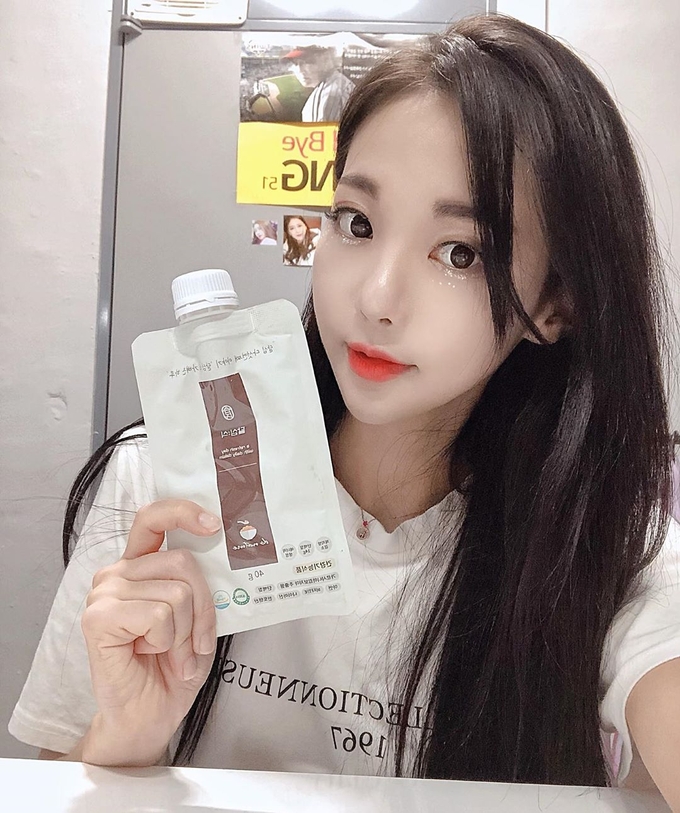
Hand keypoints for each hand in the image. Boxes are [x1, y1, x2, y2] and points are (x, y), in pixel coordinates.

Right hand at [80, 500, 220, 765]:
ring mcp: (104, 593)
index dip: (183, 512)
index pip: (154, 519)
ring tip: (171, 654)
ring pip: (177, 593)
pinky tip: (152, 656)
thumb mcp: (198, 617)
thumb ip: (199, 584)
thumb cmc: (173, 668)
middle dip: (202, 608)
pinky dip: (168, 642)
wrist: (150, 717)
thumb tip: (228, 552)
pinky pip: (159, 615)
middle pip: (182, 562)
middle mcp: (118, 572)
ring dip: (186, 632)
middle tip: (194, 643)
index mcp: (139, 565)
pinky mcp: (98, 618)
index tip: (213, 524)